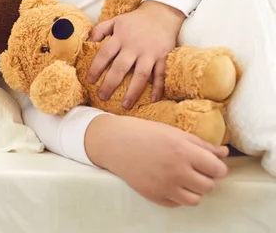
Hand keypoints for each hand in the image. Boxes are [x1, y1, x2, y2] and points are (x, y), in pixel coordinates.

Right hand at [85, 115, 228, 206]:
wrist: (113, 142)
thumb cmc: (144, 132)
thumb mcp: (174, 132)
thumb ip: (202, 144)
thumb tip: (224, 153)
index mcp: (184, 151)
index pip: (218, 170)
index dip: (216, 167)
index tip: (208, 163)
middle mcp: (176, 171)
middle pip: (209, 186)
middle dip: (205, 178)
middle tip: (194, 169)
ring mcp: (164, 186)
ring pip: (195, 200)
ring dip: (193, 190)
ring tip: (183, 178)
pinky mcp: (153, 195)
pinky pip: (177, 203)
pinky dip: (177, 195)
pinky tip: (168, 182)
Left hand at [87, 1, 184, 108]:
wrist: (161, 13)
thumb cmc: (135, 20)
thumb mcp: (115, 21)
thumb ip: (100, 30)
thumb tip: (87, 42)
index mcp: (120, 37)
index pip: (104, 54)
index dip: (95, 68)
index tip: (90, 81)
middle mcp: (134, 47)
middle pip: (120, 68)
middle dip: (110, 84)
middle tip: (102, 96)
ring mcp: (149, 53)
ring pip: (141, 75)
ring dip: (133, 91)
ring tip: (125, 105)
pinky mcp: (163, 57)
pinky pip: (161, 75)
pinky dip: (158, 88)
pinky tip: (153, 100)